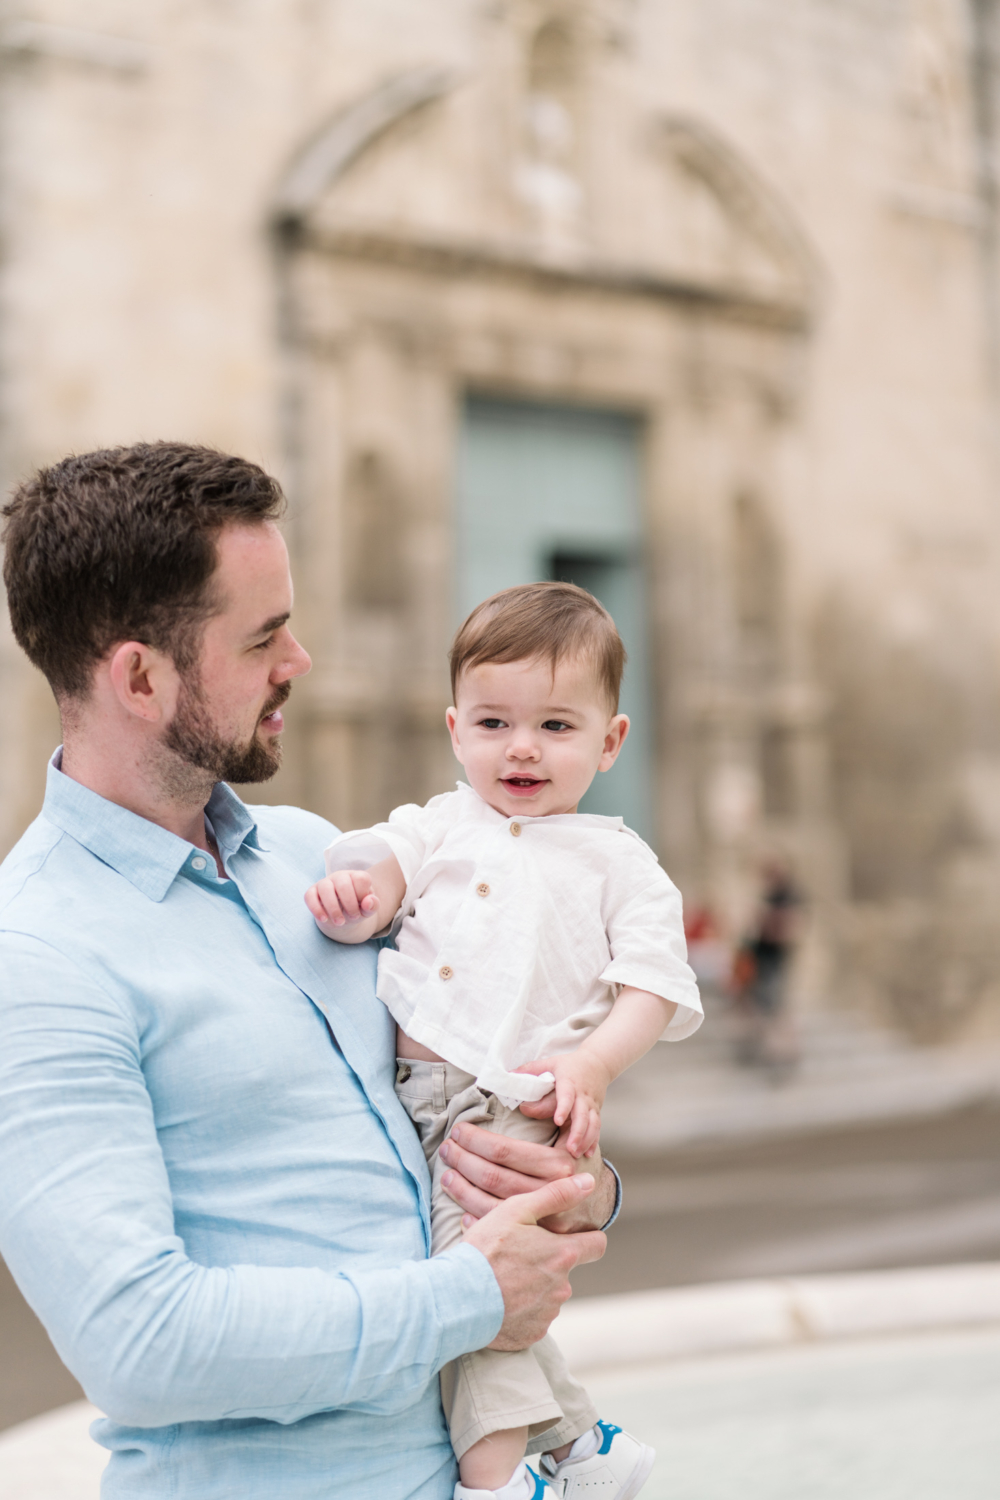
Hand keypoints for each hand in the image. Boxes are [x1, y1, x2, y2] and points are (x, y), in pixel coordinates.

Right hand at [305, 872, 377, 934]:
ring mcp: (325, 883)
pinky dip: (316, 909)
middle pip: (343, 884)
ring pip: (325, 888)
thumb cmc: (358, 909)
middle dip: (349, 904)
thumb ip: (373, 905)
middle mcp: (340, 876)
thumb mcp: (368, 910)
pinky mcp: (312, 892)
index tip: (363, 908)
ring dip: (333, 908)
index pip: (361, 878)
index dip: (363, 895)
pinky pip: (309, 896)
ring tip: (340, 922)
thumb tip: (368, 902)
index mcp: (356, 877)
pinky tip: (324, 919)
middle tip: (354, 917)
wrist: (343, 917)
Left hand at [439, 1123, 615, 1233]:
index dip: (476, 1140)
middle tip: (447, 1148)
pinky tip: (459, 1206)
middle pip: (493, 1176)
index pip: (505, 1150)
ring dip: (461, 1189)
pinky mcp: (532, 1240)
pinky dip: (473, 1217)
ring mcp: (540, 1221)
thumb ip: (552, 1112)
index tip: (459, 1130)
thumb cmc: (577, 1162)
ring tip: (446, 1173)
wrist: (597, 1204)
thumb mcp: (571, 1132)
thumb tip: (523, 1103)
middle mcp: (549, 1193)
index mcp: (558, 1164)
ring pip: (489, 1204)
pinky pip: (496, 1229)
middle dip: (463, 1160)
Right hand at [462, 1174, 605, 1349]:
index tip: (571, 1235)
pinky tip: (500, 1299)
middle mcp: (562, 1287)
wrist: (457, 1298)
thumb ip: (556, 1195)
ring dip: (534, 1285)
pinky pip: (534, 1317)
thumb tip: (589, 1182)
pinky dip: (521, 1309)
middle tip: (517, 1255)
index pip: (597, 1245)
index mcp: (563, 1255)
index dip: (587, 1237)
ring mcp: (548, 1313)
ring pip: (549, 1294)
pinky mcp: (532, 1334)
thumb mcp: (516, 1210)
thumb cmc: (485, 1250)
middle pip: (566, 1270)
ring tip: (503, 1277)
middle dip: (549, 1262)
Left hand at [516, 1053, 608, 1157]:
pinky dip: (593, 1141)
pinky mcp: (596, 1112)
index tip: (558, 1120)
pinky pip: (597, 1128)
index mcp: (569, 1082)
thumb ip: (530, 1070)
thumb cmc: (569, 1065)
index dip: (563, 1107)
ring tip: (576, 1154)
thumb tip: (508, 1075)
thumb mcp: (550, 1063)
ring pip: (592, 1123)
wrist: (597, 1063)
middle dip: (577, 1132)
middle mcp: (582, 1095)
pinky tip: (587, 1154)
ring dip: (585, 1139)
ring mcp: (591, 1105)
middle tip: (569, 1149)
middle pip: (582, 1114)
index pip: (567, 1095)